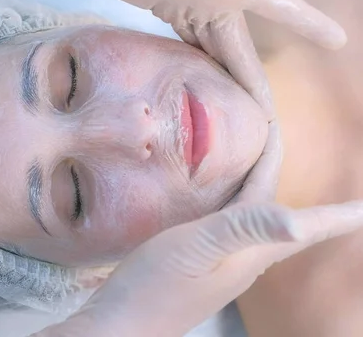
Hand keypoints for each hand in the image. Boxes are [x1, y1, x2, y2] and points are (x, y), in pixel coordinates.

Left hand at [22, 0, 346, 116]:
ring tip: (239, 107)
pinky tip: (202, 76)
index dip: (310, 24)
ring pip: (218, 48)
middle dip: (255, 82)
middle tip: (267, 120)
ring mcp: (194, 1)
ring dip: (229, 75)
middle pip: (243, 47)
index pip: (282, 7)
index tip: (338, 40)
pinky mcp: (170, 6)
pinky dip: (202, 61)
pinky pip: (194, 41)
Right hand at [32, 122, 361, 336]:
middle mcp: (244, 259)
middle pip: (277, 213)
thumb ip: (244, 228)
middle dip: (282, 177)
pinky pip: (227, 225)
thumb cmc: (155, 287)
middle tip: (282, 143)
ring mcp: (221, 264)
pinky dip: (230, 200)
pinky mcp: (198, 265)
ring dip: (259, 186)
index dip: (340, 213)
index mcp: (252, 252)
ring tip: (259, 162)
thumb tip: (299, 219)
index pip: (305, 224)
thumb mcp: (197, 248)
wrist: (122, 326)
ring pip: (252, 217)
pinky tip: (217, 198)